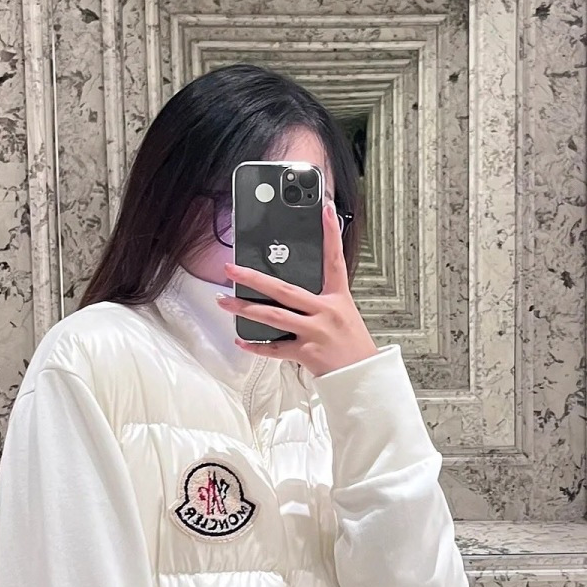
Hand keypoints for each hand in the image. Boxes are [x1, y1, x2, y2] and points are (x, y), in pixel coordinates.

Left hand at [216, 203, 378, 375]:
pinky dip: (256, 346)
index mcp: (338, 298)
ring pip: (273, 317)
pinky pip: (275, 348)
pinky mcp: (307, 353)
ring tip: (224, 301)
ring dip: (245, 308)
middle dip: (254, 278)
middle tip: (231, 268)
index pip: (335, 260)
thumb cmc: (351, 345)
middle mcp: (326, 311)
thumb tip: (290, 291)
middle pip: (284, 289)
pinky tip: (241, 340)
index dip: (331, 234)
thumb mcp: (343, 314)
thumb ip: (320, 300)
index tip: (325, 210)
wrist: (362, 377)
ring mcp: (315, 332)